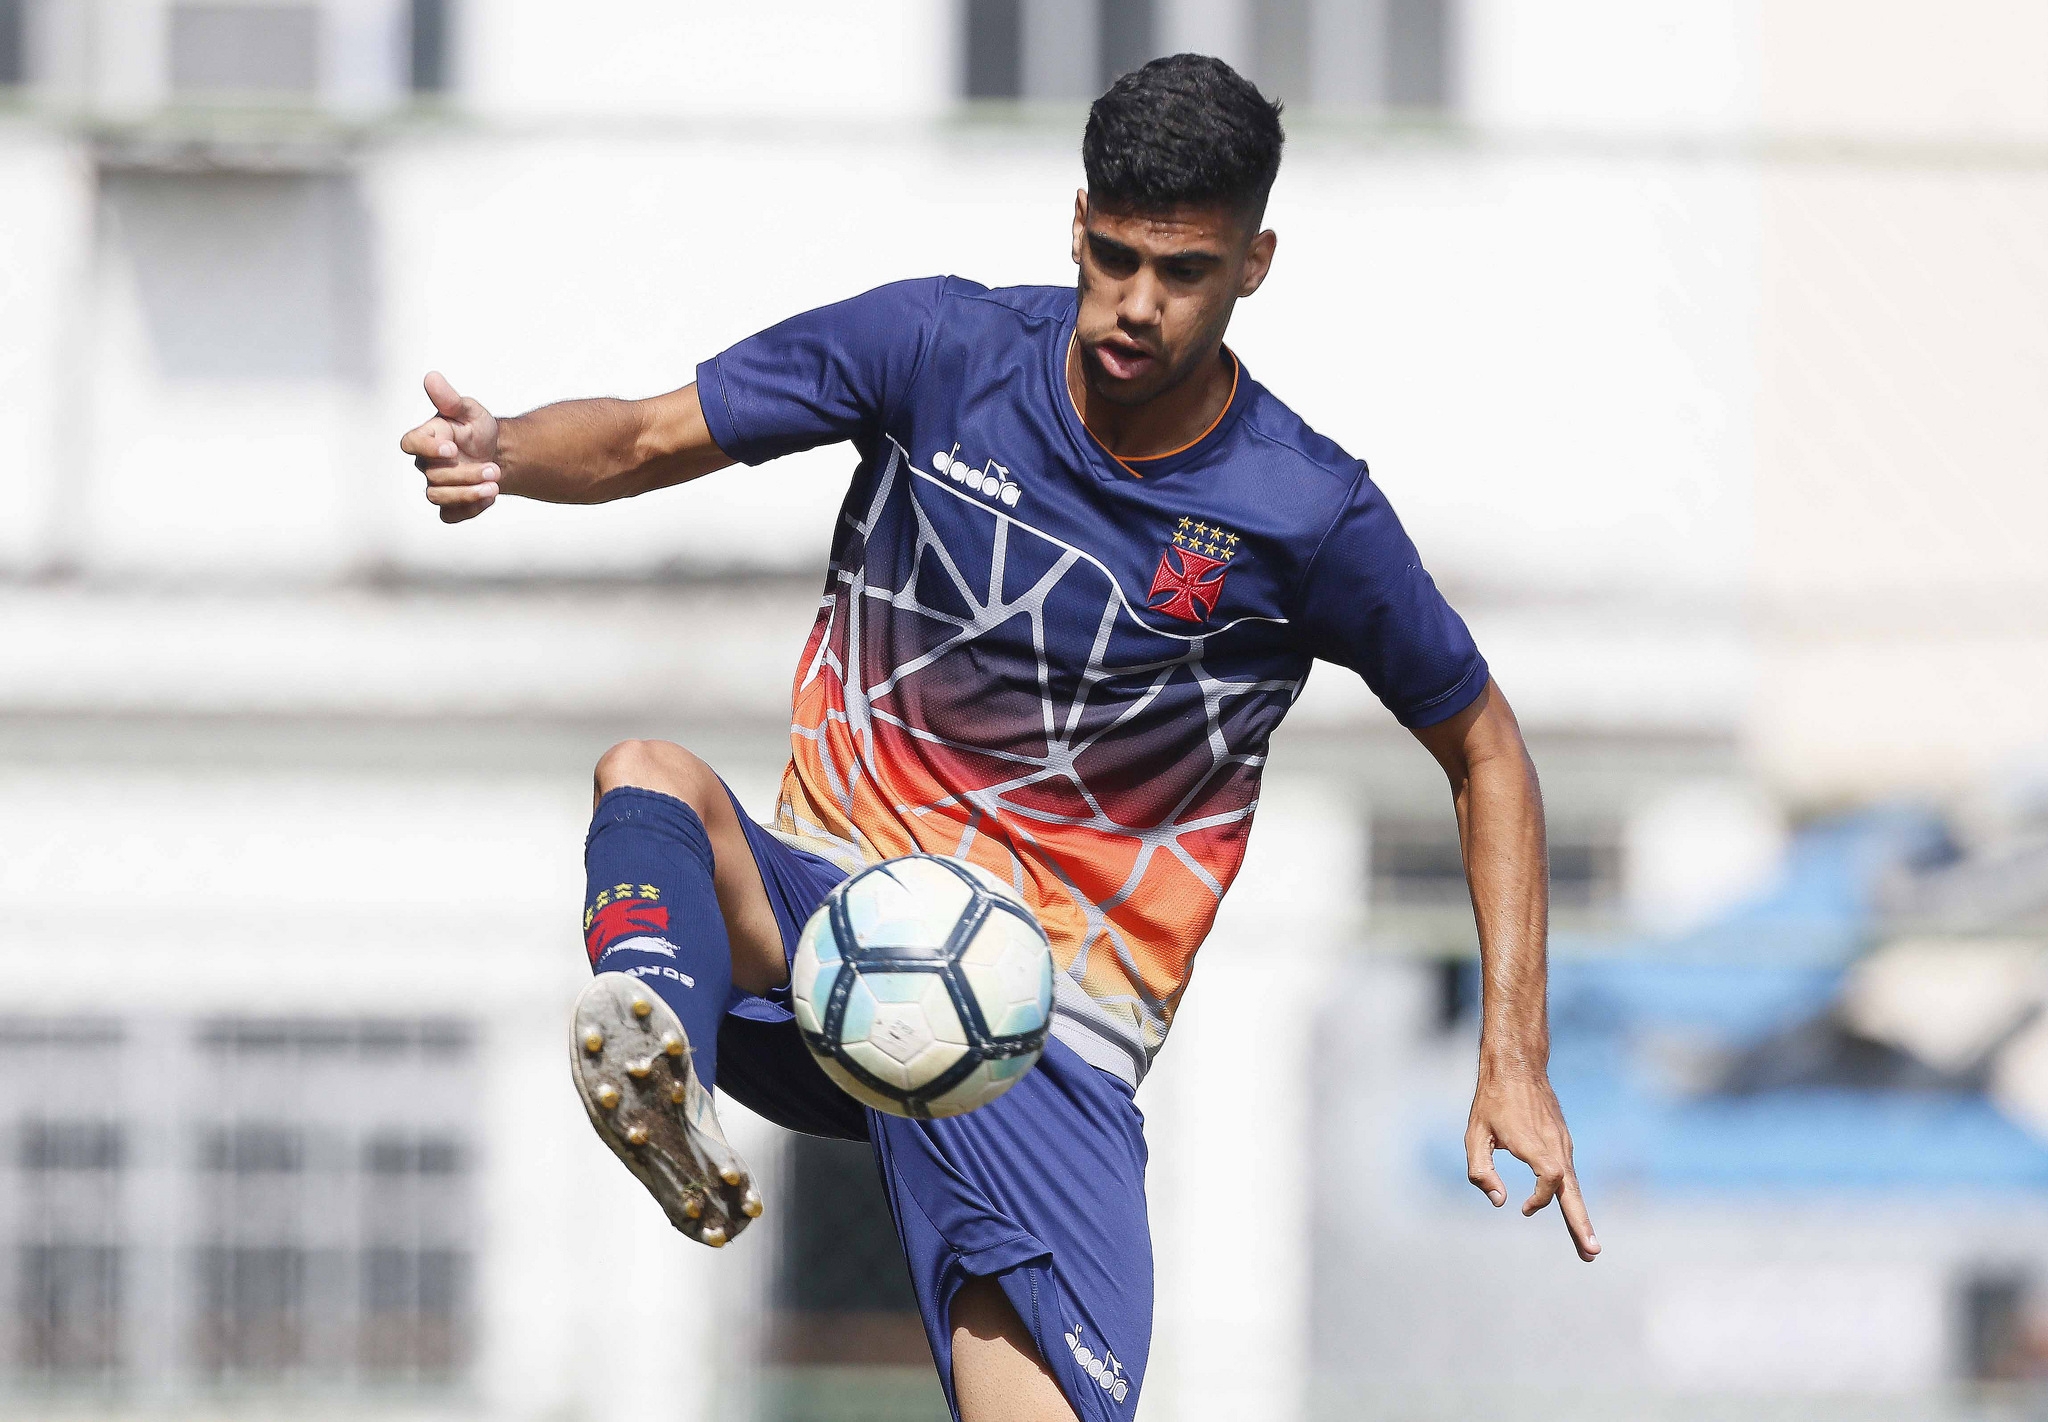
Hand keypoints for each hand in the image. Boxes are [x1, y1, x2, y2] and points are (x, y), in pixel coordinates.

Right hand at [399, 371, 501, 522]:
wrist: (499, 453)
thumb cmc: (478, 429)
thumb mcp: (468, 411)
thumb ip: (450, 399)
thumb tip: (432, 377)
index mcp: (426, 438)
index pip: (410, 444)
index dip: (427, 448)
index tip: (452, 448)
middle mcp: (426, 464)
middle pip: (432, 475)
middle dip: (464, 473)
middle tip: (493, 468)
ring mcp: (436, 485)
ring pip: (438, 496)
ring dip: (468, 492)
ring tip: (494, 484)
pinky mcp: (449, 504)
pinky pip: (450, 514)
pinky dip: (470, 509)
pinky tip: (490, 498)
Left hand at [1465, 1063, 1599, 1261]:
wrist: (1517, 1067)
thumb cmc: (1491, 1100)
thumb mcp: (1474, 1135)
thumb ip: (1480, 1171)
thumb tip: (1500, 1202)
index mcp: (1536, 1145)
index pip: (1551, 1180)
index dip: (1539, 1199)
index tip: (1523, 1207)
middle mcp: (1556, 1147)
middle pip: (1573, 1192)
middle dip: (1581, 1224)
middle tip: (1592, 1253)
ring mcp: (1562, 1144)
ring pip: (1573, 1186)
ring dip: (1579, 1217)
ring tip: (1587, 1247)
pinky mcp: (1562, 1142)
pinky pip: (1568, 1175)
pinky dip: (1571, 1197)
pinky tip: (1570, 1213)